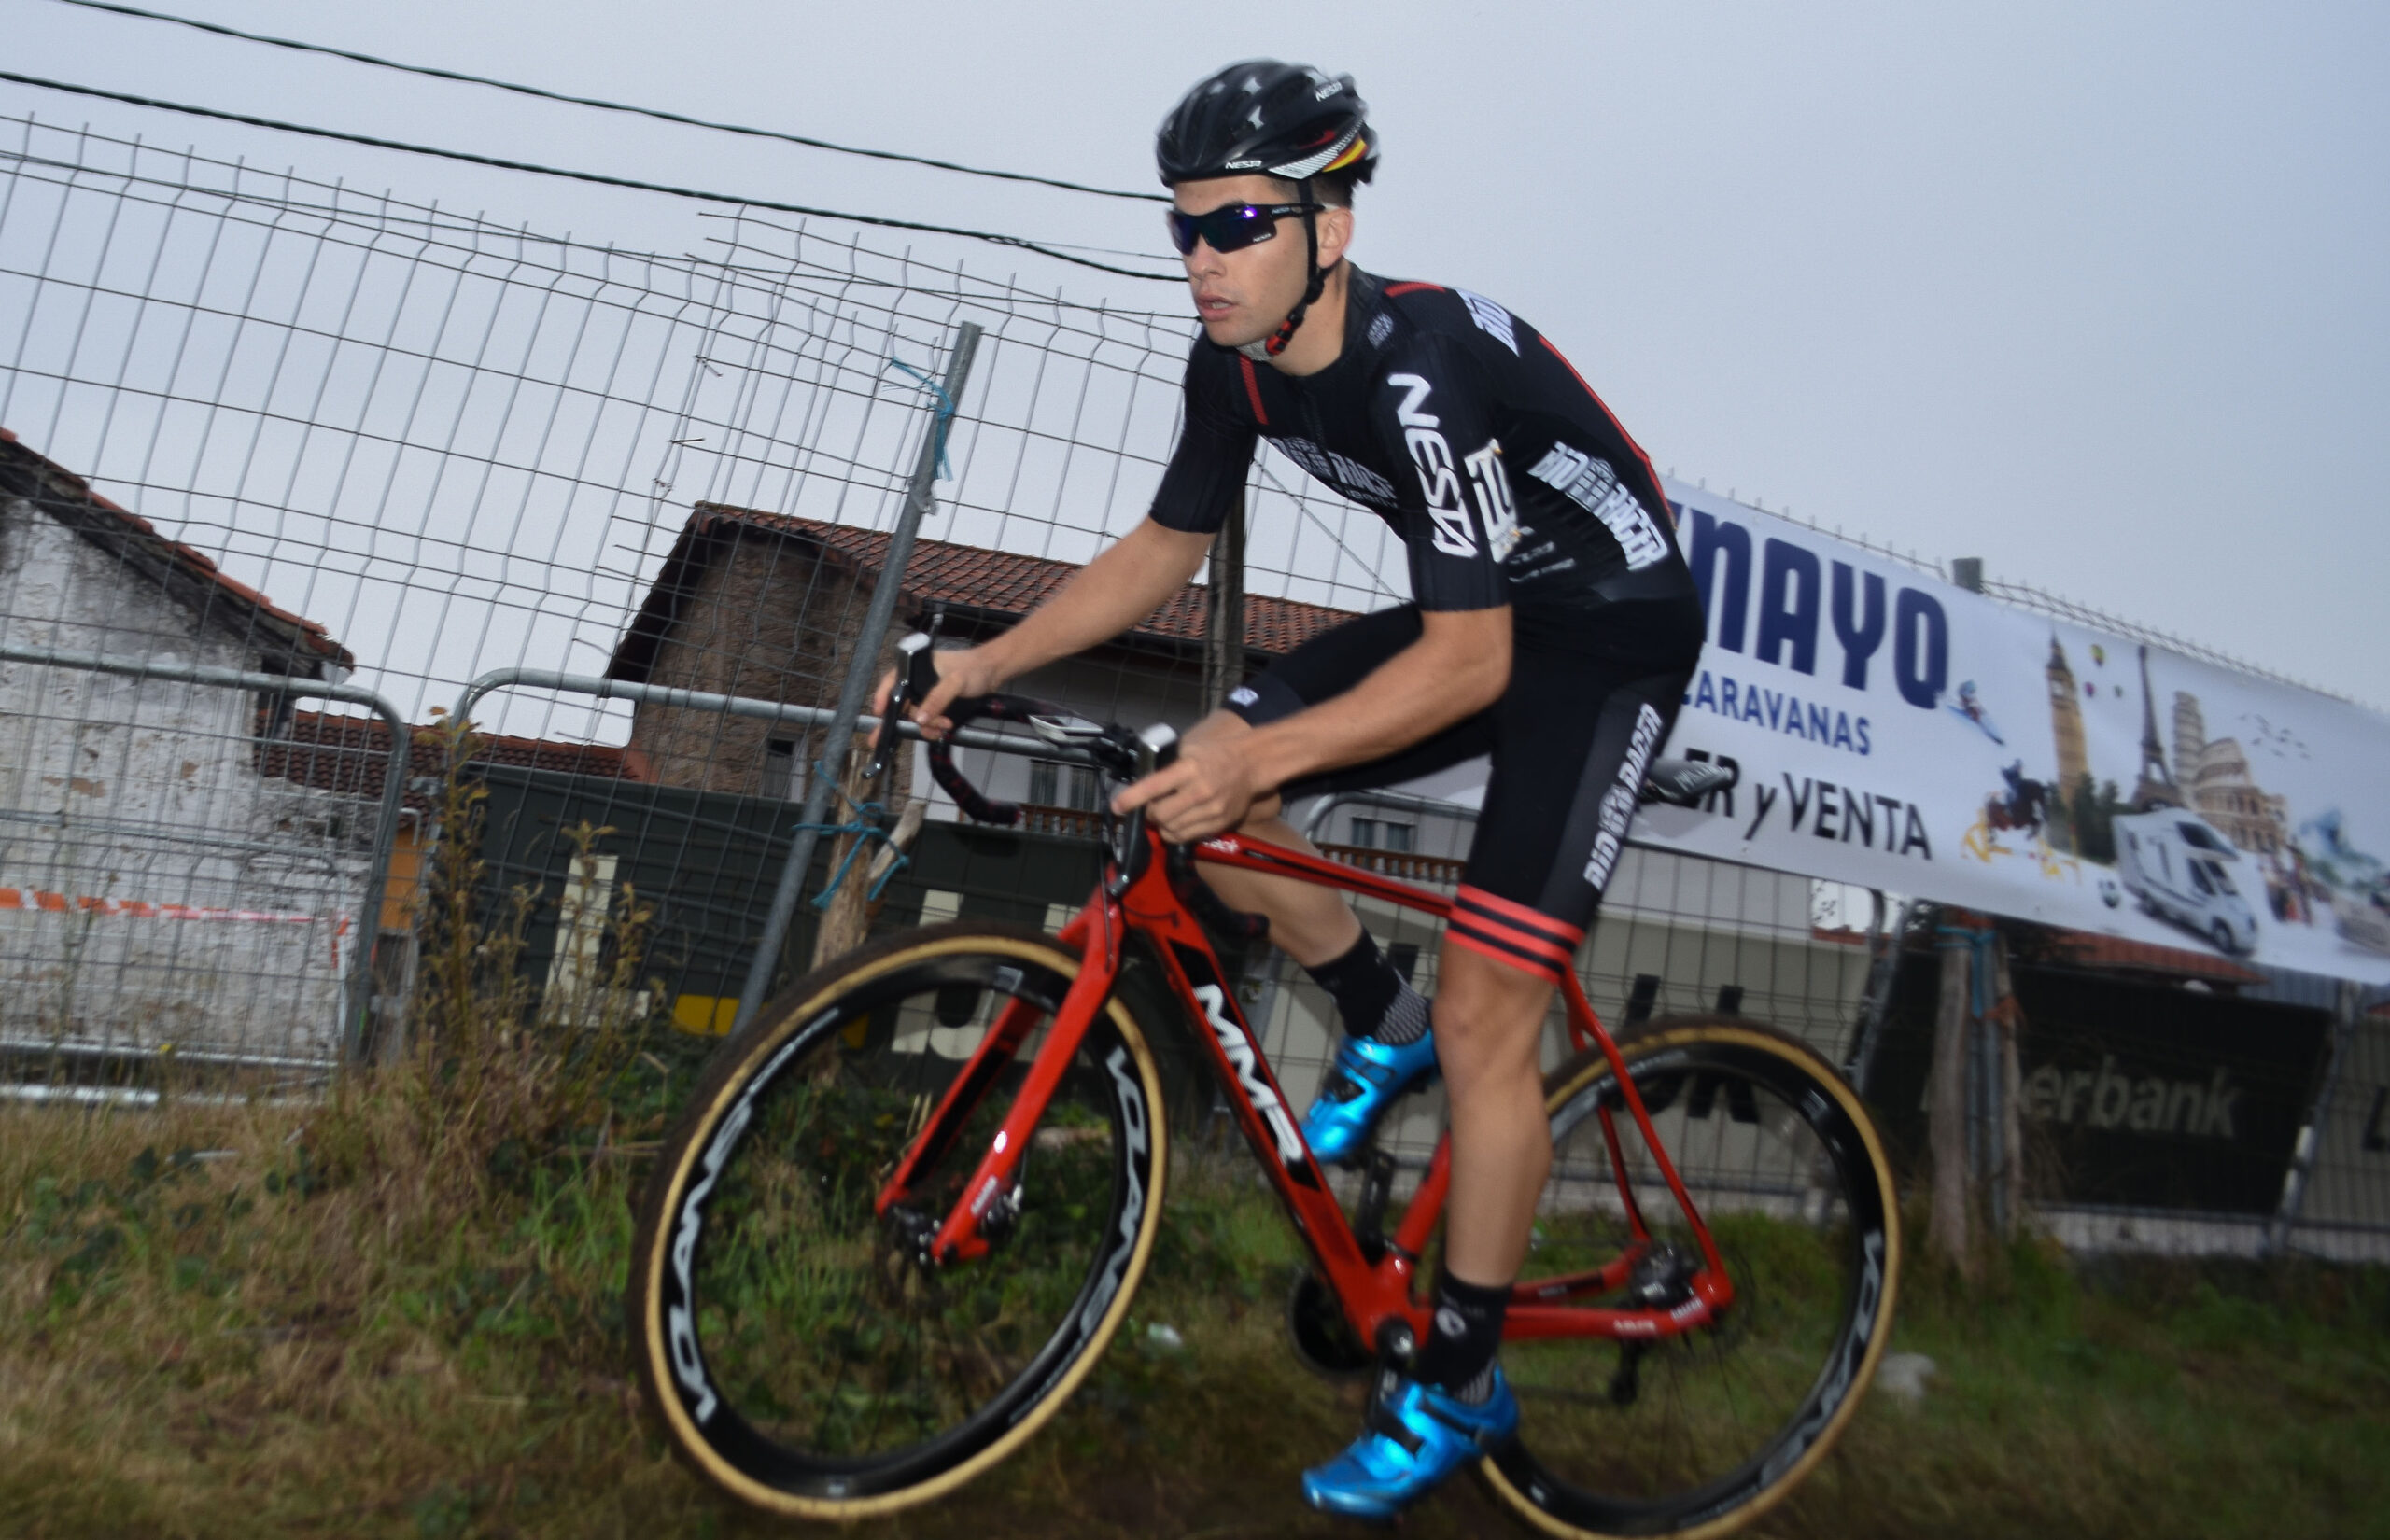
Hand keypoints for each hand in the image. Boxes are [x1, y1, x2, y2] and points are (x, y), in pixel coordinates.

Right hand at [871, 644, 1009, 739]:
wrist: (992, 672)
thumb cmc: (974, 667)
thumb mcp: (955, 682)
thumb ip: (937, 699)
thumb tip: (919, 718)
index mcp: (916, 668)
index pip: (891, 681)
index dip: (881, 697)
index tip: (878, 713)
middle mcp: (917, 681)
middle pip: (902, 705)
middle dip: (908, 720)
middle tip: (895, 735)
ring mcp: (926, 694)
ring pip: (915, 716)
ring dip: (926, 726)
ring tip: (943, 725)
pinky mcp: (936, 705)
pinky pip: (927, 721)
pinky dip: (933, 727)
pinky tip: (943, 728)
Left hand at [1111, 735, 1263, 842]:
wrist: (1251, 764)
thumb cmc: (1215, 754)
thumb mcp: (1189, 750)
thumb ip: (1167, 767)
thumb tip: (1141, 784)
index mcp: (1189, 768)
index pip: (1153, 786)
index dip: (1131, 798)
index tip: (1116, 806)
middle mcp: (1199, 791)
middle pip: (1160, 815)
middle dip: (1149, 814)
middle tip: (1150, 808)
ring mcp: (1211, 810)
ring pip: (1171, 830)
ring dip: (1161, 825)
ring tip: (1165, 814)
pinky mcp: (1219, 823)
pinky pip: (1187, 837)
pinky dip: (1176, 833)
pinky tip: (1178, 822)